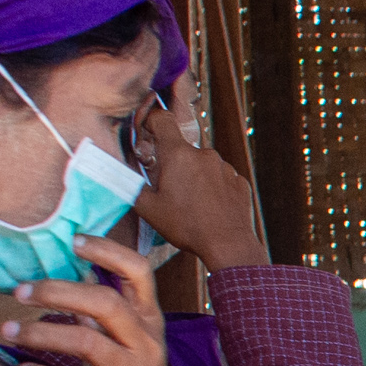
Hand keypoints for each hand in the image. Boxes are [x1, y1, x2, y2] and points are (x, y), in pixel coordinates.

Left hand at [0, 239, 173, 365]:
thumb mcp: (125, 342)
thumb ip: (101, 313)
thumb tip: (62, 275)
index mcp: (149, 320)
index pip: (139, 273)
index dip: (108, 251)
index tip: (73, 240)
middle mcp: (148, 343)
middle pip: (105, 303)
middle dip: (57, 292)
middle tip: (19, 291)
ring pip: (85, 341)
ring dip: (39, 332)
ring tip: (6, 331)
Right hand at [131, 131, 270, 270]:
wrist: (228, 244)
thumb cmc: (187, 226)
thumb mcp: (149, 209)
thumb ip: (133, 186)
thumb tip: (126, 176)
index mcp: (178, 155)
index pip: (163, 121)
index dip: (153, 121)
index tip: (149, 130)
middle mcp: (204, 154)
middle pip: (182, 150)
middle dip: (173, 164)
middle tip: (169, 189)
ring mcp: (225, 167)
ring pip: (202, 165)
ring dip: (194, 177)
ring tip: (192, 204)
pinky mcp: (239, 181)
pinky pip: (221, 178)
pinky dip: (213, 188)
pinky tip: (210, 207)